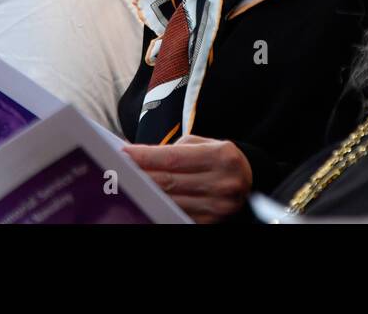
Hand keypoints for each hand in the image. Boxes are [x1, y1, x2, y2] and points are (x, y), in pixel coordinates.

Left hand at [123, 135, 252, 223]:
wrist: (249, 182)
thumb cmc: (220, 159)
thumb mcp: (207, 144)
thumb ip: (178, 149)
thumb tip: (142, 157)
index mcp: (222, 157)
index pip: (174, 158)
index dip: (146, 156)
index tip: (124, 153)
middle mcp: (222, 183)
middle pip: (169, 182)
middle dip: (141, 175)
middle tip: (118, 169)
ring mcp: (218, 207)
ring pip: (170, 201)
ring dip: (146, 193)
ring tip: (128, 184)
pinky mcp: (211, 223)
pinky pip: (177, 215)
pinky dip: (159, 207)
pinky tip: (145, 199)